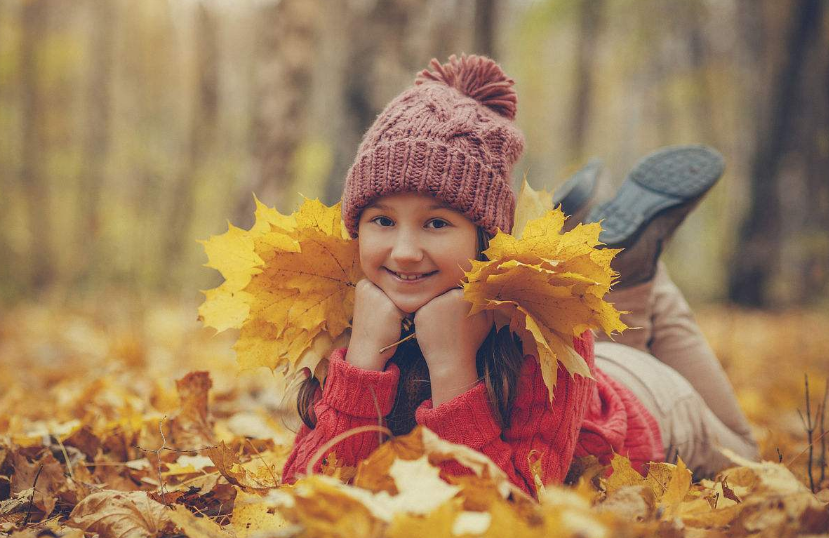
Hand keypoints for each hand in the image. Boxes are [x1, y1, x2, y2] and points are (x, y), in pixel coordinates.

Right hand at [345, 279, 408, 370]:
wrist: (366, 350)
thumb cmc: (373, 327)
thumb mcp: (371, 303)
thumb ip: (383, 290)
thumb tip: (408, 279)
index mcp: (363, 283)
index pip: (390, 283)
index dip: (390, 297)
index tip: (382, 311)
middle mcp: (370, 286)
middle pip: (397, 288)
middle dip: (398, 302)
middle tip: (386, 318)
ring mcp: (380, 295)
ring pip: (404, 297)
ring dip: (404, 309)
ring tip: (391, 321)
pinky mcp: (391, 307)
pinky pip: (409, 307)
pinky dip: (408, 318)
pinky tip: (397, 326)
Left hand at [413, 288, 493, 404]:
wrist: (451, 361)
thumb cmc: (471, 342)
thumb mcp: (487, 321)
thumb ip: (486, 301)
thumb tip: (483, 288)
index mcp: (466, 295)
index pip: (461, 292)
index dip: (461, 305)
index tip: (461, 318)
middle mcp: (449, 295)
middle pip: (447, 294)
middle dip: (449, 306)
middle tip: (452, 324)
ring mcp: (433, 303)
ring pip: (435, 302)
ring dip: (438, 311)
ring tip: (445, 329)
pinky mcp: (420, 312)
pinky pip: (424, 311)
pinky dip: (428, 320)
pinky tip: (436, 331)